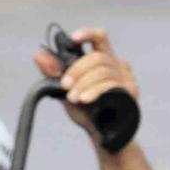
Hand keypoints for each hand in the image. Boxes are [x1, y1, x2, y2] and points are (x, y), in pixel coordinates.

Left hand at [33, 26, 138, 142]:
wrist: (101, 135)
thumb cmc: (86, 110)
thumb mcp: (66, 90)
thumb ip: (54, 72)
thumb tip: (38, 54)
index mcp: (104, 59)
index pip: (99, 37)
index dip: (87, 34)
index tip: (73, 39)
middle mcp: (118, 65)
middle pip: (98, 58)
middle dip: (78, 70)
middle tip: (64, 84)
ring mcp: (127, 79)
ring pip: (103, 72)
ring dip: (84, 84)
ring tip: (72, 98)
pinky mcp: (131, 93)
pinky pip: (111, 87)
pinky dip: (95, 92)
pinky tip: (85, 100)